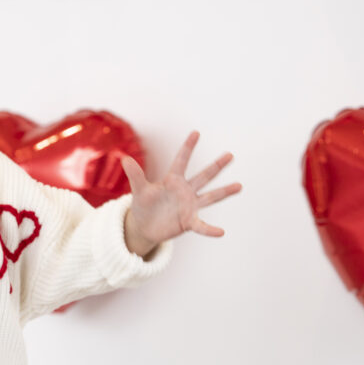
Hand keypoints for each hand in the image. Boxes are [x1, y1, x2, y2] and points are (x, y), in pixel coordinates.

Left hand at [121, 130, 241, 252]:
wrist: (144, 226)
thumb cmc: (143, 205)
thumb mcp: (139, 190)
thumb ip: (135, 175)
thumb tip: (124, 158)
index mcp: (172, 180)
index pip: (181, 160)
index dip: (188, 147)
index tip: (196, 132)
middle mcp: (185, 190)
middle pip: (203, 176)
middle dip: (216, 166)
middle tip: (230, 155)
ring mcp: (189, 206)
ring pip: (210, 196)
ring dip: (224, 192)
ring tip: (239, 186)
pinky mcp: (189, 222)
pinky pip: (201, 225)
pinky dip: (210, 229)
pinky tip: (221, 232)